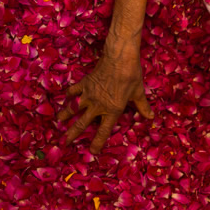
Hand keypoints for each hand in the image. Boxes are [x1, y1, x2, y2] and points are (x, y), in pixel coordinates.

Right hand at [56, 39, 153, 153]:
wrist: (120, 58)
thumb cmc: (131, 76)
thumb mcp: (138, 93)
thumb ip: (142, 107)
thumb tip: (151, 117)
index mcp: (112, 110)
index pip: (103, 131)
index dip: (97, 143)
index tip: (92, 151)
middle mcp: (98, 105)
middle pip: (81, 124)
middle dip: (72, 134)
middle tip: (64, 143)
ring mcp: (89, 94)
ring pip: (73, 108)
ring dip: (65, 116)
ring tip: (58, 122)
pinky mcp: (84, 83)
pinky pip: (73, 91)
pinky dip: (68, 96)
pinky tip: (64, 99)